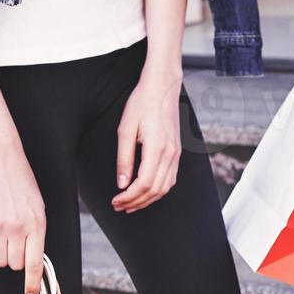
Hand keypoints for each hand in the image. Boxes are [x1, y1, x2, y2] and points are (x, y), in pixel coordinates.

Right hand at [0, 138, 46, 293]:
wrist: (0, 157)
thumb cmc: (21, 181)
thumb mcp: (37, 206)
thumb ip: (35, 231)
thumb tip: (31, 258)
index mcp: (38, 224)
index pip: (35, 264)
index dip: (32, 284)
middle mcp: (19, 228)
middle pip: (15, 264)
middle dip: (15, 262)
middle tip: (13, 248)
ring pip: (0, 262)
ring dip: (1, 259)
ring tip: (1, 243)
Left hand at [112, 68, 182, 211]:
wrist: (162, 87)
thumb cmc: (142, 103)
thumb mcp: (125, 130)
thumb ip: (124, 159)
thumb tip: (122, 184)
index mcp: (157, 148)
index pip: (144, 184)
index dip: (129, 197)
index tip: (116, 201)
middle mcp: (170, 154)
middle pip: (155, 190)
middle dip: (136, 202)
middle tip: (119, 206)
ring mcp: (176, 154)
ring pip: (165, 188)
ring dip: (147, 199)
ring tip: (130, 203)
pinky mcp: (177, 152)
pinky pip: (170, 179)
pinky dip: (158, 191)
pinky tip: (145, 192)